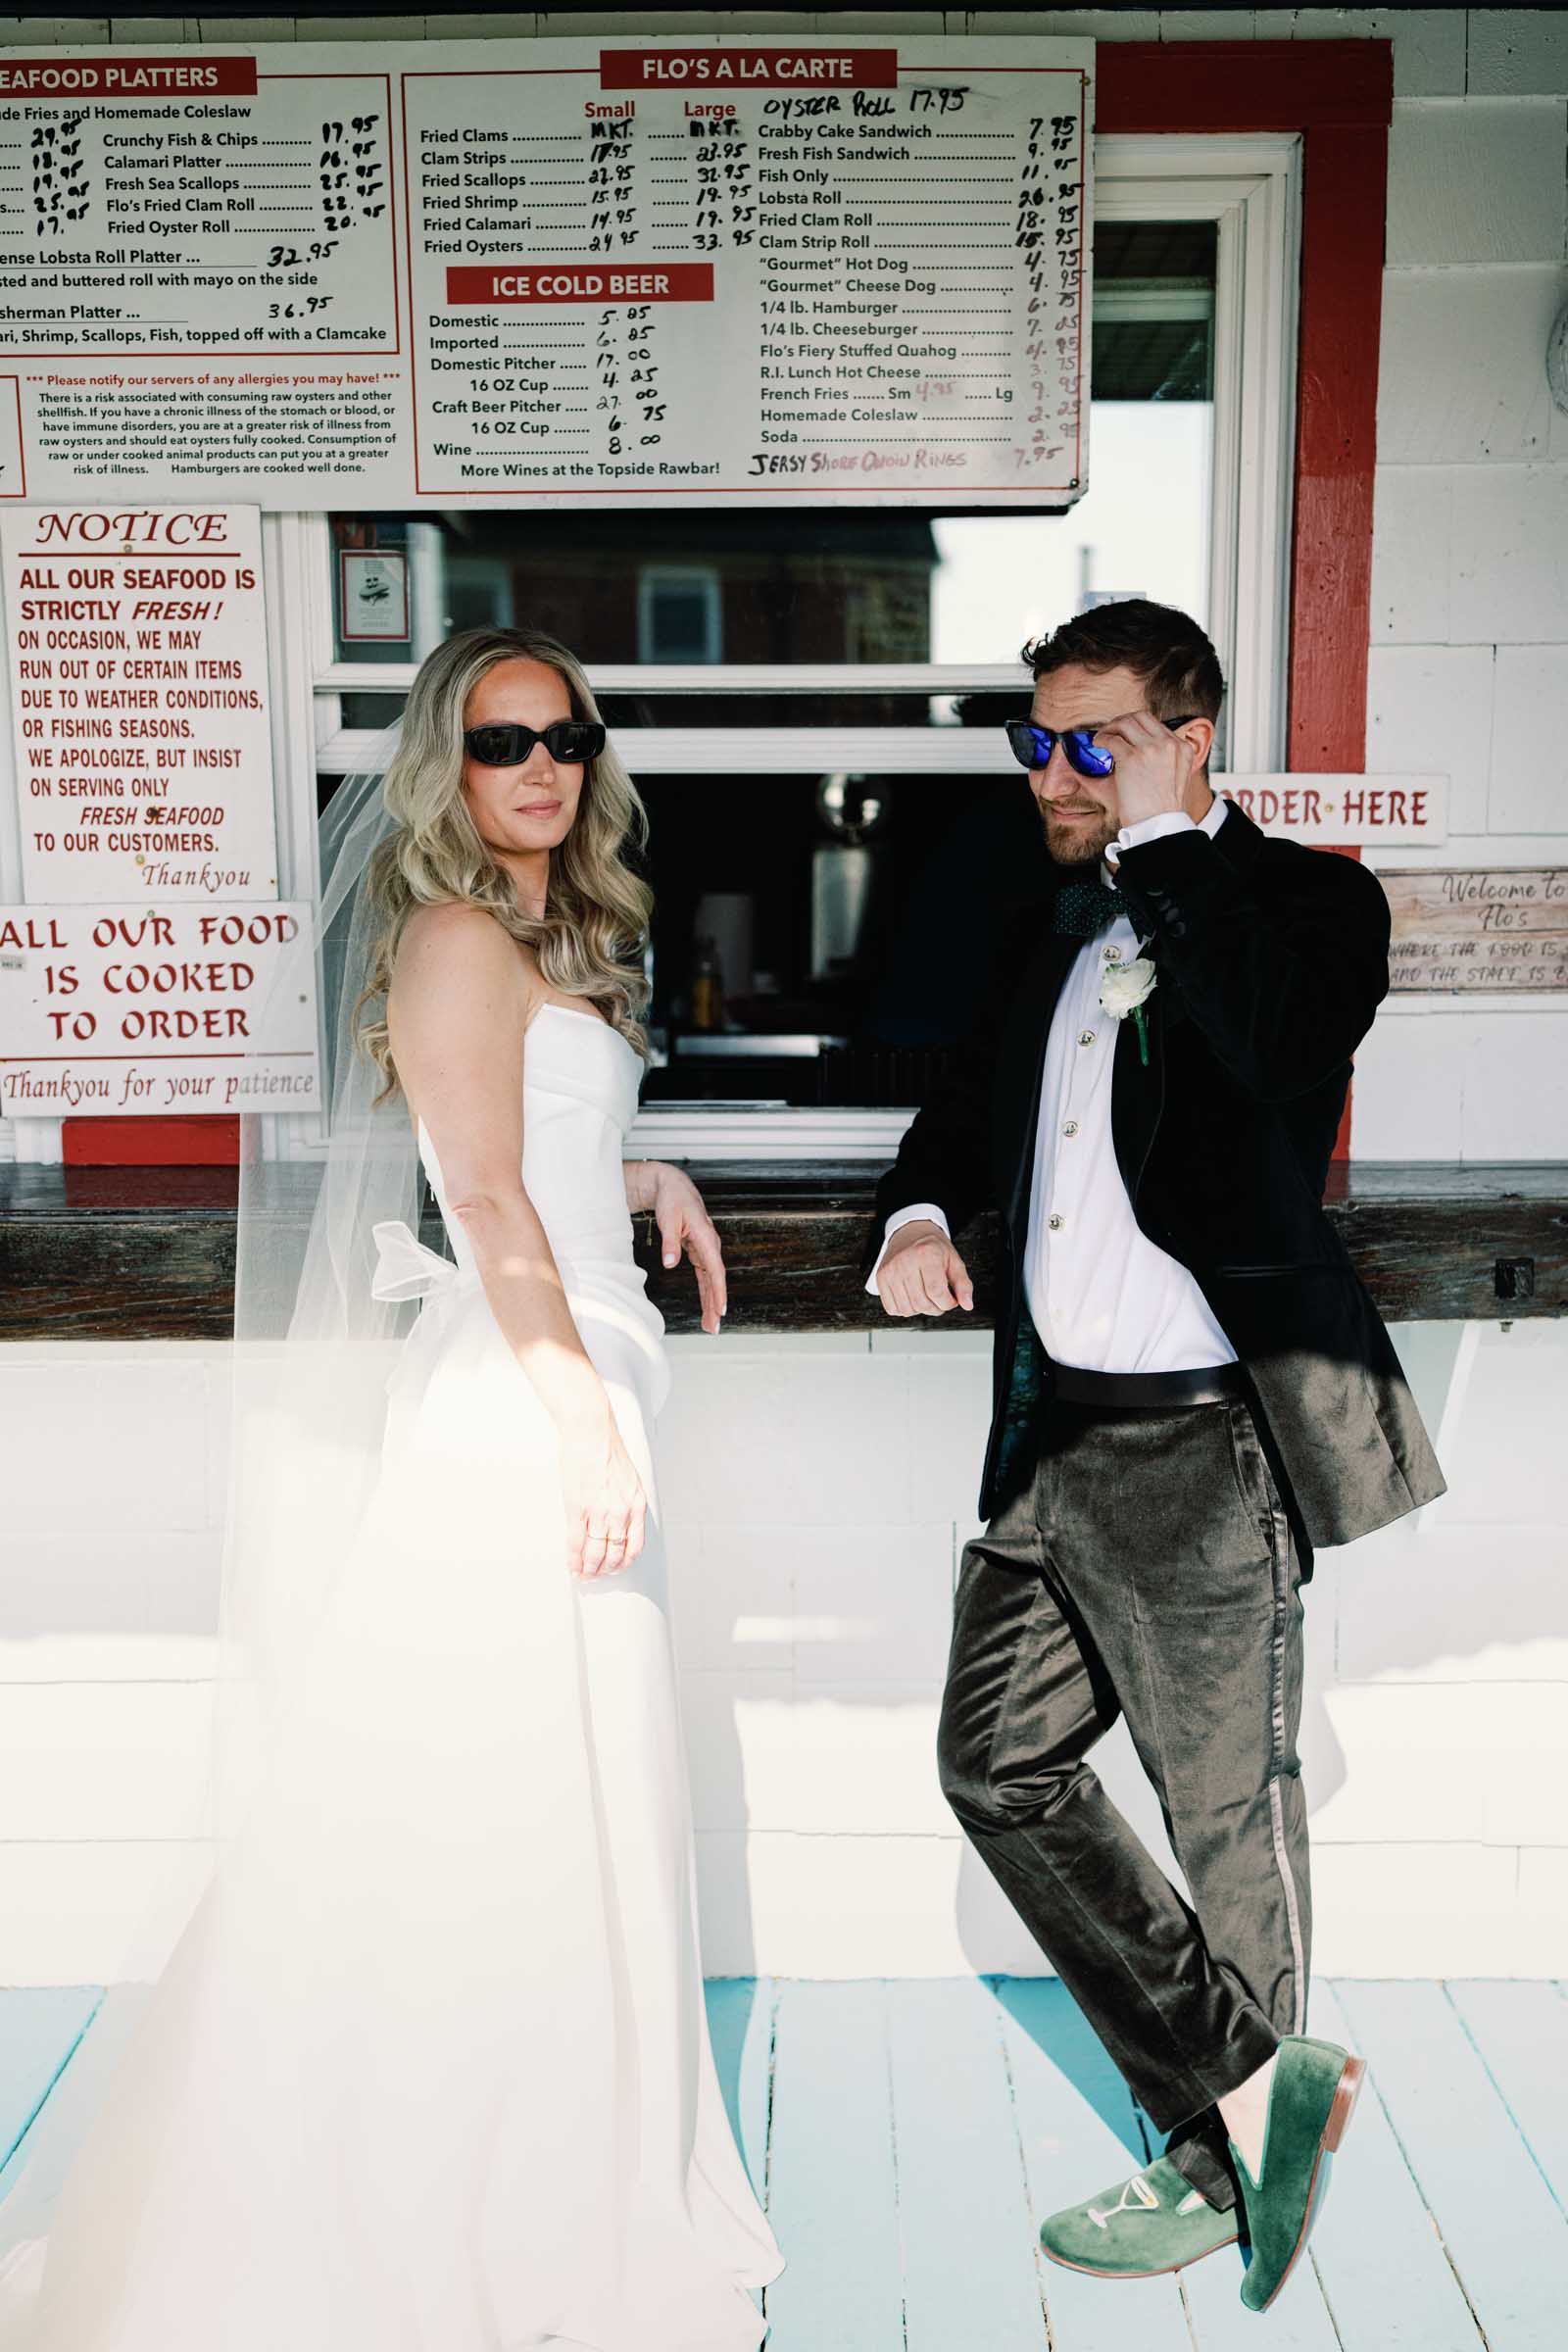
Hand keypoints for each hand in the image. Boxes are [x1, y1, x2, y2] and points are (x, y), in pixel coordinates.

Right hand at [557, 1411, 647, 1578]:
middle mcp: (620, 1512)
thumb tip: (621, 1524)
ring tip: (583, 1574)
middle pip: (614, 1554)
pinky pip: (576, 1542)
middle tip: (597, 1574)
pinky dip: (573, 1558)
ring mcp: (598, 1512)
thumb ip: (628, 1503)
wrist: (591, 1432)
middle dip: (605, 1569)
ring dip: (588, 1568)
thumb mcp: (630, 1480)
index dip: (624, 1562)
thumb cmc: (608, 1450)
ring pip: (595, 1553)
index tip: (616, 1567)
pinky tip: (572, 1565)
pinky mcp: (577, 1509)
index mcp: (636, 1505)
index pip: (635, 1546)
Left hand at [644, 1161, 726, 1333]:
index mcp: (705, 1236)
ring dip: (712, 1302)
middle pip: (716, 1280)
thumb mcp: (668, 1219)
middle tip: (714, 1327)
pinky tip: (707, 1306)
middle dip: (716, 1304)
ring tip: (710, 1324)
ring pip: (712, 1280)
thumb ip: (670, 1242)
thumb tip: (670, 1262)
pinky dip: (706, 1291)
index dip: (719, 1291)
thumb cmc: (672, 1200)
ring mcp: (705, 1249)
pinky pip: (705, 1276)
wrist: (673, 1187)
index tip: (721, 1309)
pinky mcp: (699, 1251)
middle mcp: (709, 1245)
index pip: (715, 1269)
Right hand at [875, 1219, 974, 1317]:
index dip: (947, 1303)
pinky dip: (905, 1309)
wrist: (910, 1234)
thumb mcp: (954, 1261)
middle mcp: (905, 1261)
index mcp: (927, 1254)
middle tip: (940, 1299)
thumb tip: (967, 1304)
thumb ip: (963, 1284)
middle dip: (936, 1308)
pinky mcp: (881, 1278)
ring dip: (920, 1309)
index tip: (951, 1300)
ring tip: (926, 1297)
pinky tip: (912, 1297)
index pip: (937, 1292)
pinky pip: (893, 1308)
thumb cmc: (933, 1248)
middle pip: (922, 1303)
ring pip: (907, 1309)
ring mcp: (891, 1271)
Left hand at [1091, 708, 1202, 830]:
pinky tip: (1098, 745)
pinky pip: (1111, 739)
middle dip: (1121, 721)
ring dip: (1110, 728)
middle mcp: (1169, 744)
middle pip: (1140, 717)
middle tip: (1111, 731)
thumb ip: (1162, 760)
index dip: (1137, 726)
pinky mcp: (1132, 758)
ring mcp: (1151, 749)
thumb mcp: (1172, 779)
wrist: (1158, 826)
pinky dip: (1101, 739)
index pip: (1157, 724)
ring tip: (1102, 738)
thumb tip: (1135, 748)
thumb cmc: (1160, 810)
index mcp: (1182, 749)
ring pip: (1124, 723)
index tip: (1125, 733)